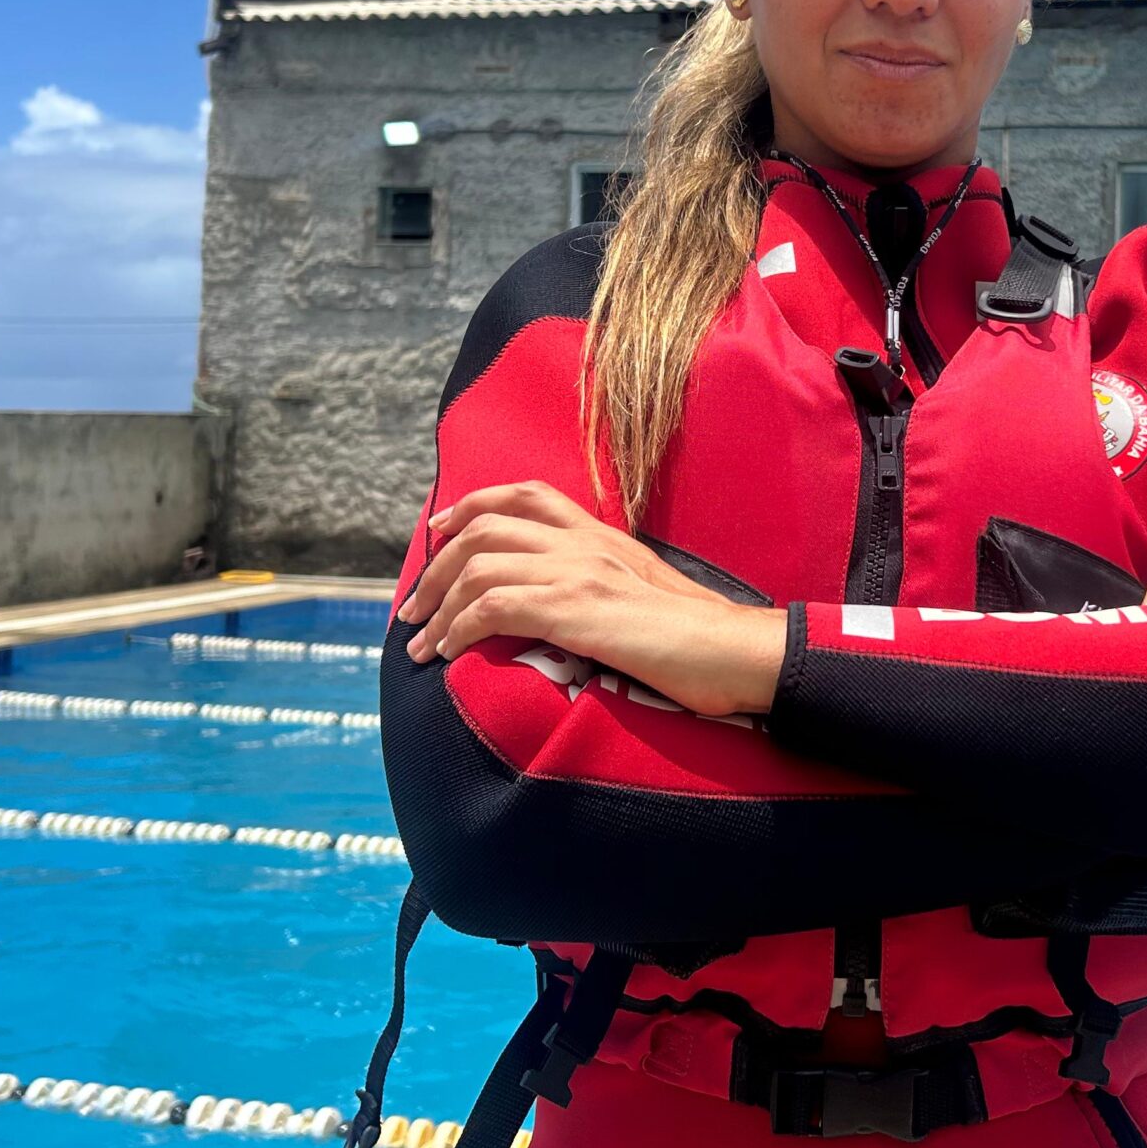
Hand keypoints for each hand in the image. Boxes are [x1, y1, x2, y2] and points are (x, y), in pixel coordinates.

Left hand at [394, 481, 785, 718]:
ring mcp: (578, 570)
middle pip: (485, 527)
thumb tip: (568, 606)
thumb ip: (603, 584)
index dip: (471, 506)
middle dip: (435, 568)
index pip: (525, 494)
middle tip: (412, 610)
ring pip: (479, 566)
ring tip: (420, 645)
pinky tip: (450, 653)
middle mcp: (584, 542)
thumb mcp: (645, 592)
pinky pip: (493, 606)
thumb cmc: (698, 638)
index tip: (438, 532)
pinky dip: (458, 629)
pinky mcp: (574, 608)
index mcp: (601, 534)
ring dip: (437, 607)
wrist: (734, 650)